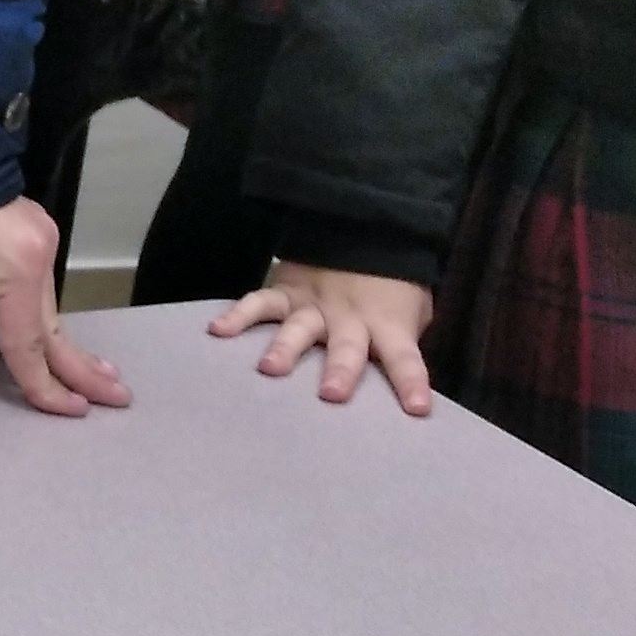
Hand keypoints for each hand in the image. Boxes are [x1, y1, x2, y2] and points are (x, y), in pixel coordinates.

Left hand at [0, 198, 130, 416]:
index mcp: (19, 266)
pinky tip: (55, 330)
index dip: (42, 385)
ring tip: (98, 375)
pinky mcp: (22, 226)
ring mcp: (35, 234)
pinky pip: (39, 285)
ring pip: (49, 305)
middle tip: (119, 399)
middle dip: (83, 368)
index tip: (69, 413)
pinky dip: (47, 314)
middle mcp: (39, 251)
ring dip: (67, 341)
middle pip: (55, 325)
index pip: (26, 342)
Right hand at [210, 259, 436, 412]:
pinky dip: (238, 316)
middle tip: (330, 394)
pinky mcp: (284, 292)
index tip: (417, 409)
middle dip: (340, 370)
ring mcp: (313, 304)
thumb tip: (401, 380)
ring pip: (299, 329)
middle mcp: (349, 318)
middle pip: (347, 347)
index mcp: (387, 324)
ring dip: (285, 348)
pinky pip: (259, 303)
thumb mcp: (412, 309)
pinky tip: (218, 331)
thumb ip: (404, 339)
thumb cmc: (393, 283)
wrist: (364, 226)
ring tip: (269, 369)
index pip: (405, 357)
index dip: (411, 382)